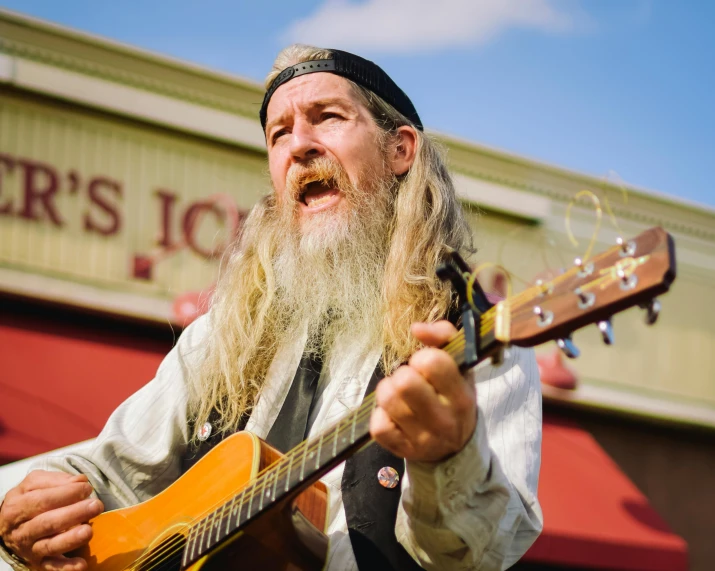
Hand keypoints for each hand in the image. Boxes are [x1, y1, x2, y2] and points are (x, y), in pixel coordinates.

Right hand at [0, 470, 103, 570]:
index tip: (86, 488)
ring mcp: (30, 548)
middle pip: (47, 523)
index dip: (66, 494)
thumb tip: (80, 480)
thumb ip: (56, 480)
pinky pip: (52, 567)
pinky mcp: (39, 563)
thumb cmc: (27, 500)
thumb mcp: (34, 484)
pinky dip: (66, 567)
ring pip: (50, 546)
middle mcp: (21, 530)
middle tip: (96, 505)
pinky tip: (81, 564)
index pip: (41, 500)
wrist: (7, 526)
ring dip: (70, 540)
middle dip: (73, 514)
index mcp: (17, 507)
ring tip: (88, 531)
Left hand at [370, 320, 476, 462]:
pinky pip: (378, 426)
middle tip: (409, 379)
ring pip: (388, 400)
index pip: (434, 363)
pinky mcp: (402, 450)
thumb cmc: (453, 397)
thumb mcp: (460, 367)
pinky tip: (391, 413)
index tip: (425, 365)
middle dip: (402, 374)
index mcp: (462, 397)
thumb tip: (416, 328)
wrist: (455, 448)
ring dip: (387, 390)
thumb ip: (443, 337)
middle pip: (405, 383)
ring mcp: (423, 439)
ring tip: (398, 393)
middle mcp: (444, 421)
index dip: (423, 357)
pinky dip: (380, 414)